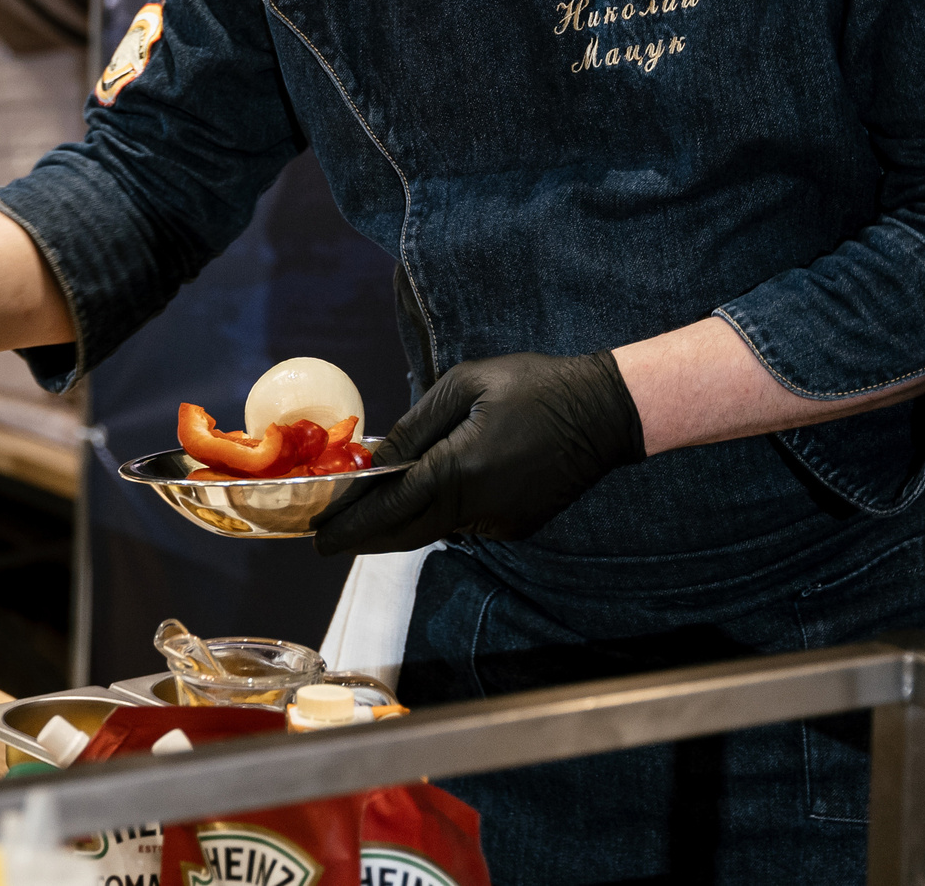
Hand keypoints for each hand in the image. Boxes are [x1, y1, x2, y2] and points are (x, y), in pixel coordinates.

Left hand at [309, 351, 647, 555]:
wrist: (604, 413)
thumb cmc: (533, 387)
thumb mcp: (465, 386)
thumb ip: (417, 425)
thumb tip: (379, 457)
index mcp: (460, 469)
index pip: (391, 507)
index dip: (352, 525)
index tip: (321, 538)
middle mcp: (478, 507)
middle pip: (407, 532)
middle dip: (365, 536)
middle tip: (330, 537)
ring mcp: (501, 522)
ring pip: (435, 529)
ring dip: (401, 523)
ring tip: (367, 510)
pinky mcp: (517, 526)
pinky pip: (464, 525)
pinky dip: (438, 515)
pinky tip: (425, 496)